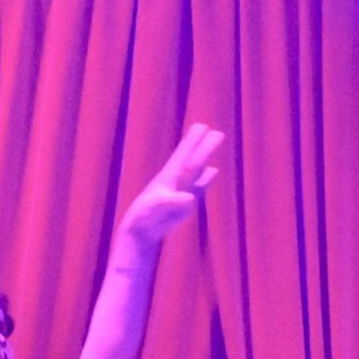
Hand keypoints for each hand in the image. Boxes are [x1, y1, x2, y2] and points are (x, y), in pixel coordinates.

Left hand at [119, 123, 223, 245]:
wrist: (140, 231)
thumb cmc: (144, 217)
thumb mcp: (157, 208)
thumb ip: (172, 201)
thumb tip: (190, 199)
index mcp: (169, 176)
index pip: (183, 154)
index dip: (192, 141)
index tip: (202, 126)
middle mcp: (177, 180)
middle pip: (194, 160)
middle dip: (205, 146)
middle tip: (218, 132)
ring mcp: (182, 191)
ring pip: (198, 170)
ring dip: (206, 156)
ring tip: (214, 143)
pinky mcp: (186, 204)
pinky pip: (200, 187)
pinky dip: (207, 178)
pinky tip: (214, 170)